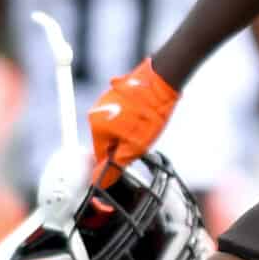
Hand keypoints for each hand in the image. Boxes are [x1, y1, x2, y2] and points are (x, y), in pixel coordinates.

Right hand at [89, 57, 180, 179]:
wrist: (162, 79)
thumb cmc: (149, 113)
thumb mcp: (135, 146)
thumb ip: (116, 165)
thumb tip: (99, 181)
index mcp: (96, 127)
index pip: (100, 156)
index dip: (115, 163)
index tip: (128, 161)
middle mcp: (96, 112)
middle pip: (107, 141)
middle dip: (122, 145)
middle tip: (141, 141)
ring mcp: (105, 100)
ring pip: (115, 127)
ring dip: (128, 131)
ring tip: (146, 125)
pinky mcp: (117, 92)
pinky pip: (121, 113)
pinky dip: (132, 118)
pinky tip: (146, 114)